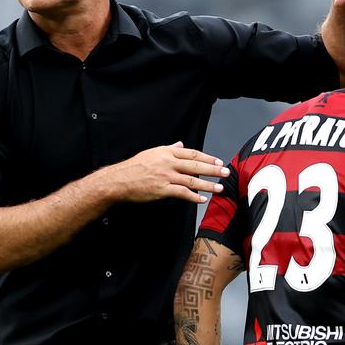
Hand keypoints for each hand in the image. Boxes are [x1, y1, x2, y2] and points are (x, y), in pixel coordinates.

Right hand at [101, 143, 228, 204]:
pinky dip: (193, 196)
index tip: (218, 161)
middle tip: (225, 173)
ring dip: (207, 185)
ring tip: (219, 188)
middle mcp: (168, 162)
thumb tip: (180, 144)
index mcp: (166, 152)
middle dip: (213, 169)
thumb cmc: (133, 167)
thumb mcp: (151, 153)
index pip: (192, 154)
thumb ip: (168, 149)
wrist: (119, 180)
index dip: (207, 158)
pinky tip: (201, 199)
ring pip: (191, 180)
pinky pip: (181, 192)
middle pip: (196, 165)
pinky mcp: (162, 189)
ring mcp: (166, 176)